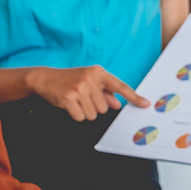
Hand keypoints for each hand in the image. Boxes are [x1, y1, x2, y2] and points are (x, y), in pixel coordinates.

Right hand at [26, 66, 150, 121]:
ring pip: (94, 114)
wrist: (45, 78)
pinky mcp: (69, 98)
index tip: (145, 104)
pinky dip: (76, 114)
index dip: (133, 97)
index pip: (120, 86)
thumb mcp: (88, 81)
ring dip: (85, 112)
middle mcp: (90, 79)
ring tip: (76, 101)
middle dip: (94, 107)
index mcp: (98, 72)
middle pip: (104, 108)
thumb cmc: (70, 80)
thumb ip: (104, 92)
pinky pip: (81, 117)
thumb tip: (117, 104)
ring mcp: (79, 88)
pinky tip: (69, 105)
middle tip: (83, 98)